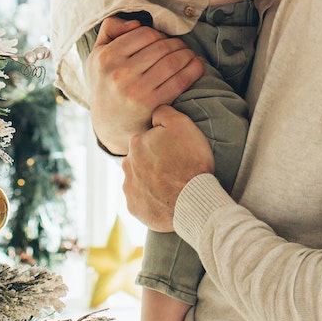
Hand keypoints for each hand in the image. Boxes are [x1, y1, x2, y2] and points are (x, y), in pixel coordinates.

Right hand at [85, 17, 203, 154]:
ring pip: (172, 62)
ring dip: (188, 54)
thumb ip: (110, 30)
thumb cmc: (106, 83)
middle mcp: (119, 73)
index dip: (159, 34)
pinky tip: (198, 65)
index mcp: (106, 57)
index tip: (163, 40)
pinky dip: (194, 70)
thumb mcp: (97, 55)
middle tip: (182, 46)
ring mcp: (136, 90)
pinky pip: (180, 81)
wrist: (108, 123)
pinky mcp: (152, 104)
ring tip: (190, 54)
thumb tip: (136, 23)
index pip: (145, 34)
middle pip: (161, 47)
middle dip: (177, 43)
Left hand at [122, 106, 214, 231]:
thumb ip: (163, 113)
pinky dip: (152, 200)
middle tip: (176, 168)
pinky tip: (167, 199)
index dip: (164, 144)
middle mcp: (127, 165)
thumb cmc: (190, 162)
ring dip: (152, 181)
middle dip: (154, 162)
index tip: (176, 152)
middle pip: (141, 159)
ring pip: (139, 180)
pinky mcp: (134, 208)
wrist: (194, 203)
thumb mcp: (182, 125)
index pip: (148, 139)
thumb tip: (155, 111)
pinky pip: (142, 201)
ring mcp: (129, 188)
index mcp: (136, 143)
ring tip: (173, 185)